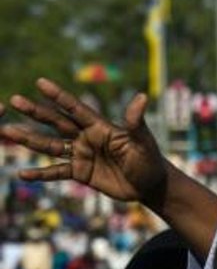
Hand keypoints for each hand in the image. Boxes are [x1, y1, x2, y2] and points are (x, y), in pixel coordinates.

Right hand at [1, 78, 167, 204]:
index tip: (40, 82)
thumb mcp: (143, 142)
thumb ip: (136, 122)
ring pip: (50, 146)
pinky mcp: (80, 172)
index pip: (76, 109)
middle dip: (36, 112)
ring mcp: (80, 154)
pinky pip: (56, 172)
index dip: (59, 97)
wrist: (149, 185)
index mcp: (99, 126)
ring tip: (7, 132)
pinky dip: (40, 173)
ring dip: (29, 140)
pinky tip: (22, 173)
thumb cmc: (149, 160)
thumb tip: (141, 96)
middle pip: (56, 122)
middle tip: (14, 100)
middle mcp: (85, 137)